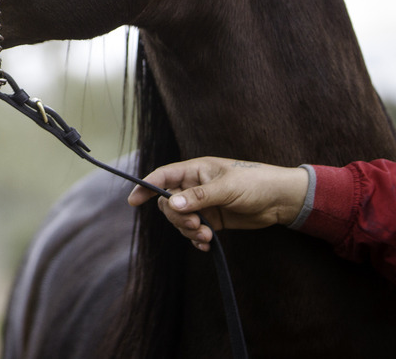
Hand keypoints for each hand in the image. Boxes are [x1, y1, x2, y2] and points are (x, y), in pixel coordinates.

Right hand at [126, 156, 309, 251]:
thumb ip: (199, 196)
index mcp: (195, 170)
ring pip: (180, 219)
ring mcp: (203, 204)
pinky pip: (194, 231)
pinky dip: (196, 240)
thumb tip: (172, 204)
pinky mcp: (213, 220)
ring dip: (188, 231)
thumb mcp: (227, 188)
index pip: (163, 177)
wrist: (282, 200)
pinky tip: (206, 245)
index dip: (146, 186)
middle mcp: (195, 187)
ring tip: (206, 237)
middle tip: (194, 226)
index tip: (133, 201)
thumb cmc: (256, 183)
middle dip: (177, 218)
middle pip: (168, 203)